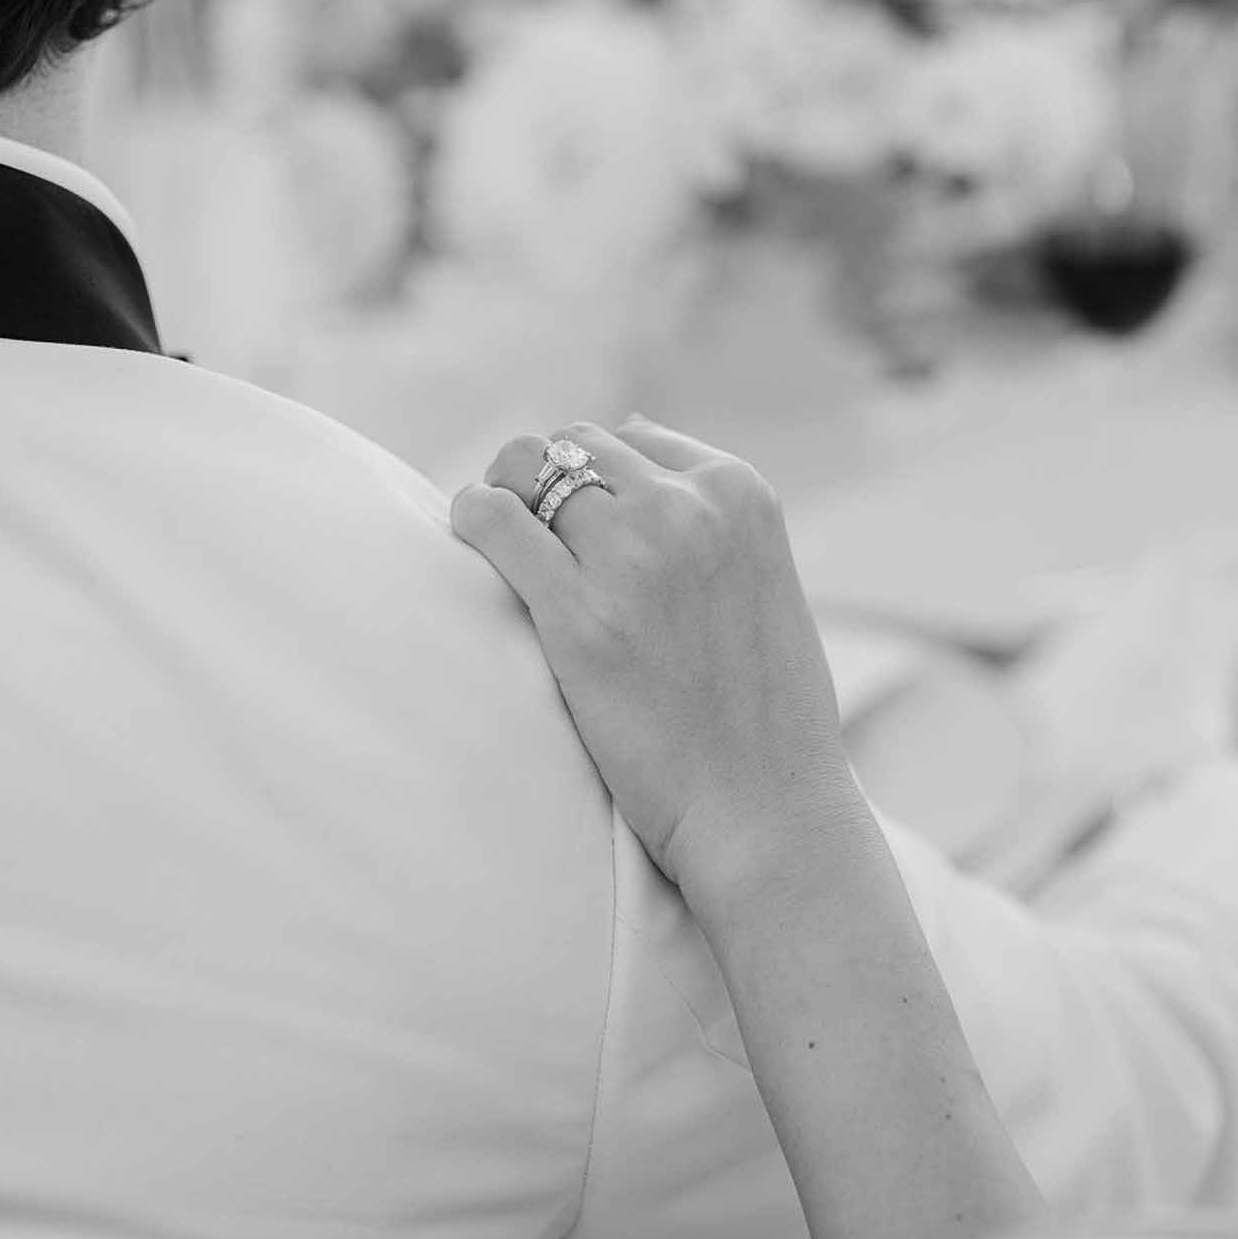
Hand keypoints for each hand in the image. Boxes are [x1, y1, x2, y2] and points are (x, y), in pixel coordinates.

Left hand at [451, 419, 852, 903]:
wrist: (769, 813)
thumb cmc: (765, 715)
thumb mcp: (763, 575)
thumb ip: (706, 512)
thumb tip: (627, 425)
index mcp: (739, 491)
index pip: (632, 438)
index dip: (594, 481)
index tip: (577, 528)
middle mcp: (687, 508)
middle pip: (574, 445)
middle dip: (544, 482)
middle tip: (527, 539)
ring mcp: (632, 557)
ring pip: (527, 467)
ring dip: (504, 497)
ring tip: (499, 547)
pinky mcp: (578, 615)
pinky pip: (493, 521)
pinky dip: (471, 519)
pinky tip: (468, 546)